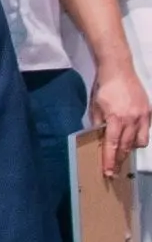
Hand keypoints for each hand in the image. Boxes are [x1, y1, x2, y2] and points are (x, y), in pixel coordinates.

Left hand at [91, 62, 151, 177]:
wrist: (119, 69)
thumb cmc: (104, 87)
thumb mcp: (95, 106)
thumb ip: (98, 123)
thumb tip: (99, 138)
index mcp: (115, 118)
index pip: (112, 145)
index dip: (110, 160)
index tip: (108, 172)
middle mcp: (131, 120)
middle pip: (127, 147)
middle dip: (119, 159)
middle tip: (113, 169)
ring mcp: (142, 117)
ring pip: (139, 142)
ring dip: (130, 149)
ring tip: (122, 151)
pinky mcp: (148, 113)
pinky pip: (146, 132)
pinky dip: (139, 138)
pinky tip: (132, 138)